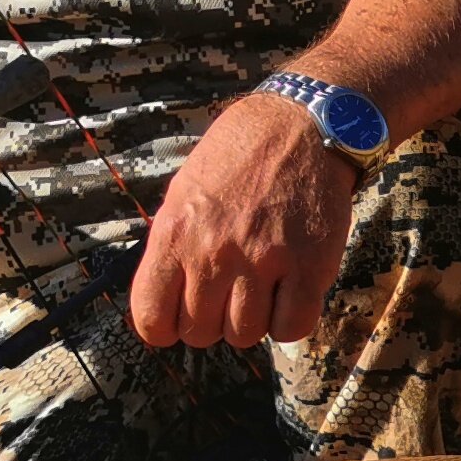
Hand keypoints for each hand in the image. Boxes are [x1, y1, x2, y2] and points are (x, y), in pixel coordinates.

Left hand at [130, 94, 357, 349]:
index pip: (151, 319)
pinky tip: (290, 296)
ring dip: (253, 321)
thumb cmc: (240, 156)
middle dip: (213, 321)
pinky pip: (292, 327)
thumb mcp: (184, 192)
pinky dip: (290, 321)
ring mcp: (263, 261)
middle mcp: (214, 252)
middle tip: (229, 294)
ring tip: (262, 289)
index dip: (165, 327)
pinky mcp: (309, 266)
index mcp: (175, 233)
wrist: (302, 125)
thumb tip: (165, 299)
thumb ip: (172, 247)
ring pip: (246, 335)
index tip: (181, 317)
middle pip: (200, 333)